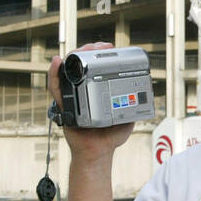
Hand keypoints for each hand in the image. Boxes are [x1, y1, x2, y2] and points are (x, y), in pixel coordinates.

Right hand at [48, 42, 134, 160]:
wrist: (98, 153)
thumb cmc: (110, 137)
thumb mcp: (128, 117)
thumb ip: (135, 105)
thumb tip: (146, 94)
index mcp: (96, 91)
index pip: (95, 66)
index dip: (100, 53)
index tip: (110, 47)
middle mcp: (82, 91)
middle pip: (81, 64)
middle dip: (89, 50)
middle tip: (102, 46)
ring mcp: (72, 96)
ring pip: (67, 70)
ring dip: (74, 56)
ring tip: (84, 49)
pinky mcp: (63, 105)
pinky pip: (56, 87)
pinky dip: (54, 73)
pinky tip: (57, 61)